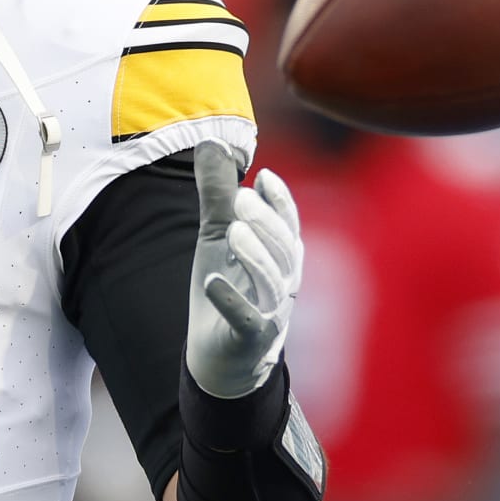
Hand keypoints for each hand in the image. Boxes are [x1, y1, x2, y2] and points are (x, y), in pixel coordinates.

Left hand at [186, 140, 302, 399]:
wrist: (219, 359)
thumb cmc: (226, 289)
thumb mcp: (217, 237)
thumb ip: (216, 194)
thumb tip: (210, 141)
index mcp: (279, 258)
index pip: (289, 225)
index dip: (281, 202)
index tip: (264, 176)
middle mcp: (283, 284)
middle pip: (286, 250)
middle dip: (266, 222)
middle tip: (239, 197)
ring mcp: (270, 313)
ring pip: (274, 281)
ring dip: (255, 254)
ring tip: (231, 231)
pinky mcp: (251, 340)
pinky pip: (248, 320)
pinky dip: (232, 300)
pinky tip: (212, 282)